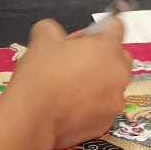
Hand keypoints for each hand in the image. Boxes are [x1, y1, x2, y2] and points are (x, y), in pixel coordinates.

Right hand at [0, 18, 131, 149]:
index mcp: (108, 48)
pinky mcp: (106, 123)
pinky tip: (70, 105)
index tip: (82, 39)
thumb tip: (54, 34)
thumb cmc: (40, 77)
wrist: (31, 119)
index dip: (97, 30)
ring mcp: (115, 101)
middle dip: (101, 57)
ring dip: (98, 82)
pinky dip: (92, 105)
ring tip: (70, 87)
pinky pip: (104, 107)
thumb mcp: (42, 38)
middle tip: (75, 62)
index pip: (115, 26)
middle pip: (118, 57)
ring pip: (112, 84)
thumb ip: (54, 29)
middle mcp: (119, 74)